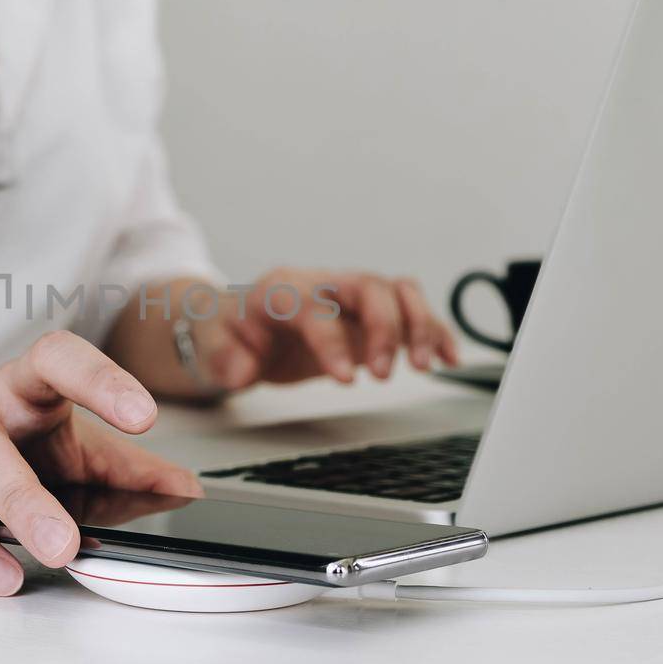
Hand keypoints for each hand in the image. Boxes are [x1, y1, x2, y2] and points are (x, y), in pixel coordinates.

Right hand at [0, 331, 200, 595]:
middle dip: (19, 496)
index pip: (53, 358)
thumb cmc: (5, 442)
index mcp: (18, 393)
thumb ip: (126, 468)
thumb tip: (185, 491)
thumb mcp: (72, 445)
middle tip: (63, 546)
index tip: (143, 413)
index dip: (98, 377)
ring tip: (5, 579)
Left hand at [194, 268, 459, 388]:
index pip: (316, 304)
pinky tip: (449, 358)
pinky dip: (434, 333)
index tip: (345, 378)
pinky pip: (412, 313)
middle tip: (386, 375)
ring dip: (420, 326)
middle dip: (386, 328)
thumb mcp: (212, 346)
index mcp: (283, 289)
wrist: (238, 328)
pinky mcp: (370, 319)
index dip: (333, 339)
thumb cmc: (229, 332)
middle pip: (369, 286)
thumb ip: (223, 357)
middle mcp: (324, 285)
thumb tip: (242, 369)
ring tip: (426, 366)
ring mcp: (351, 300)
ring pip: (399, 292)